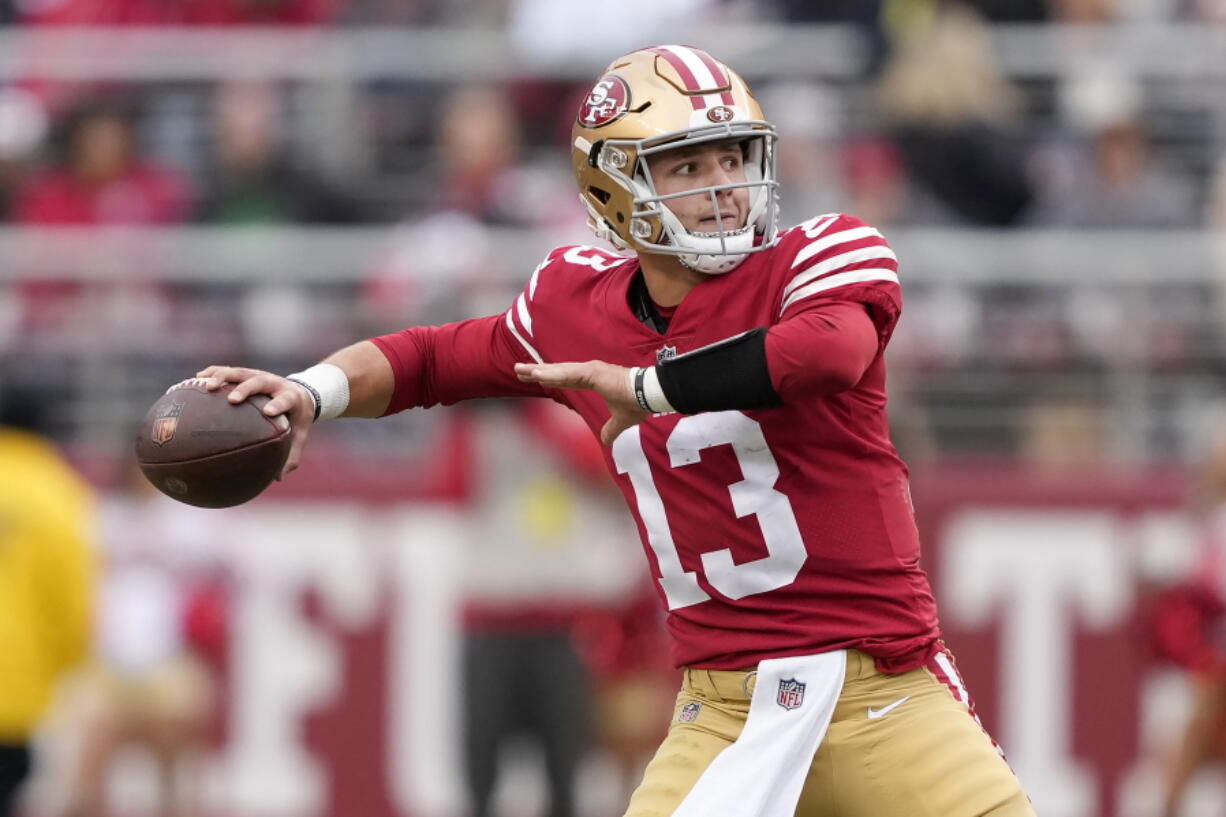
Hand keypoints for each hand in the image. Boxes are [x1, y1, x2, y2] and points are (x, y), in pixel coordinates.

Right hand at [195, 365, 315, 477]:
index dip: (277, 404)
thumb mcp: (300, 434)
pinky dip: (211, 373)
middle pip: (259, 381)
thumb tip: (277, 478)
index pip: (285, 399)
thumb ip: (291, 454)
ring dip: (222, 377)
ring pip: (239, 372)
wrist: (301, 391)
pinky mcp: (246, 372)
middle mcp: (274, 382)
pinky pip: (226, 370)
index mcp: (291, 397)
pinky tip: (194, 380)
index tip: (268, 412)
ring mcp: (258, 374)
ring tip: (205, 387)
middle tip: (232, 399)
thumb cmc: (297, 418)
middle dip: (245, 389)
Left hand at [515, 360, 648, 444]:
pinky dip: (553, 374)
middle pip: (558, 372)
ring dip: (540, 371)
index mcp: (594, 380)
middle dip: (537, 371)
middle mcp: (590, 372)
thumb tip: (606, 440)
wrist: (651, 395)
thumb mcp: (621, 420)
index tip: (534, 378)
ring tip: (521, 370)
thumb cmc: (638, 402)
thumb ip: (611, 429)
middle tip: (518, 369)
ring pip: (559, 371)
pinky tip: (538, 374)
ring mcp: (591, 371)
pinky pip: (569, 374)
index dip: (550, 378)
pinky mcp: (593, 373)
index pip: (566, 379)